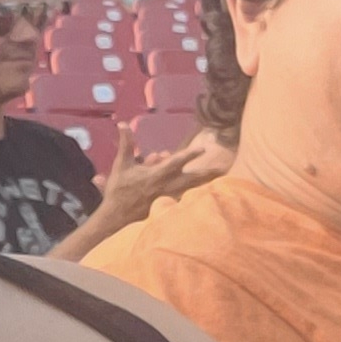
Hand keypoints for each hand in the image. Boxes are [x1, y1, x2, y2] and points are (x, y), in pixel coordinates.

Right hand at [77, 127, 228, 243]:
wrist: (116, 217)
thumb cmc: (119, 190)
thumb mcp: (121, 164)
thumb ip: (126, 143)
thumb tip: (123, 124)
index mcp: (156, 174)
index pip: (176, 162)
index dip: (190, 154)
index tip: (203, 149)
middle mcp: (166, 186)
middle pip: (192, 178)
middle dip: (208, 172)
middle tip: (223, 168)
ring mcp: (169, 198)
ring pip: (191, 189)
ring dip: (206, 184)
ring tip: (221, 180)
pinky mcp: (167, 207)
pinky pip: (186, 200)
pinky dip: (197, 197)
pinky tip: (209, 197)